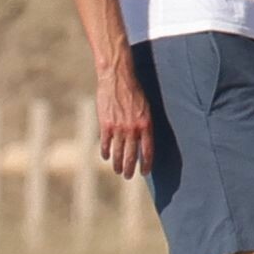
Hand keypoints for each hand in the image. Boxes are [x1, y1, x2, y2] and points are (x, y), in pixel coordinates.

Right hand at [97, 62, 152, 178]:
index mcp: (146, 125)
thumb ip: (144, 125)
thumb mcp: (145, 108)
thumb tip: (143, 141)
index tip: (145, 172)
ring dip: (118, 164)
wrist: (118, 78)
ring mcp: (118, 128)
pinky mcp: (105, 124)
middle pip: (132, 155)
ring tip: (118, 171)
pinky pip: (105, 143)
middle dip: (131, 168)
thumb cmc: (134, 91)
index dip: (146, 163)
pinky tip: (106, 157)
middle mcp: (133, 129)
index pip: (148, 151)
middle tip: (129, 176)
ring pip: (118, 152)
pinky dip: (105, 152)